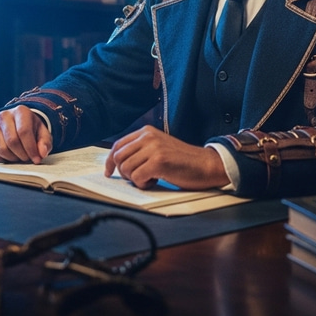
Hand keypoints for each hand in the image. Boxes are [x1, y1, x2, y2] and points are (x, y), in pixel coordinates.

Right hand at [0, 105, 52, 163]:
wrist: (18, 122)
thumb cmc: (31, 128)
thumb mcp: (43, 132)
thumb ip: (45, 142)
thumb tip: (42, 153)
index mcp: (21, 111)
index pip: (24, 131)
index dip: (31, 148)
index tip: (36, 159)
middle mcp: (5, 116)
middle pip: (12, 141)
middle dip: (22, 154)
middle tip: (28, 158)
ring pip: (2, 149)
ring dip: (13, 158)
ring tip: (20, 156)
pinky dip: (4, 159)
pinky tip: (11, 156)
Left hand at [104, 126, 229, 190]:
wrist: (206, 164)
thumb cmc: (183, 160)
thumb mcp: (159, 147)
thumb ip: (141, 150)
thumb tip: (117, 163)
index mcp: (147, 131)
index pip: (118, 145)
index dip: (109, 160)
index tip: (109, 172)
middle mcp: (148, 136)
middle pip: (118, 158)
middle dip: (124, 173)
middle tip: (140, 177)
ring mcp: (153, 148)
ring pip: (126, 169)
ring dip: (136, 179)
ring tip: (152, 177)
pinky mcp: (159, 161)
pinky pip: (137, 177)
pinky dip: (143, 184)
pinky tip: (156, 180)